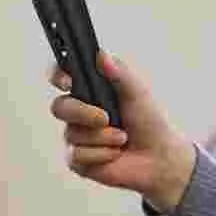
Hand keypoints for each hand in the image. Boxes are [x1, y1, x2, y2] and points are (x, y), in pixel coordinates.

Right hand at [49, 52, 198, 212]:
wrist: (157, 157)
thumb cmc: (148, 122)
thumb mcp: (137, 92)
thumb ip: (119, 73)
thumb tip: (102, 56)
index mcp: (89, 90)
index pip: (61, 76)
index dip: (58, 76)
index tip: (67, 82)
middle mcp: (78, 112)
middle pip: (59, 107)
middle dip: (82, 112)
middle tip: (106, 118)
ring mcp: (76, 136)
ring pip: (72, 134)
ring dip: (102, 137)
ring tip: (122, 138)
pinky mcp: (78, 160)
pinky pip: (77, 156)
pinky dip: (101, 155)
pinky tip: (115, 153)